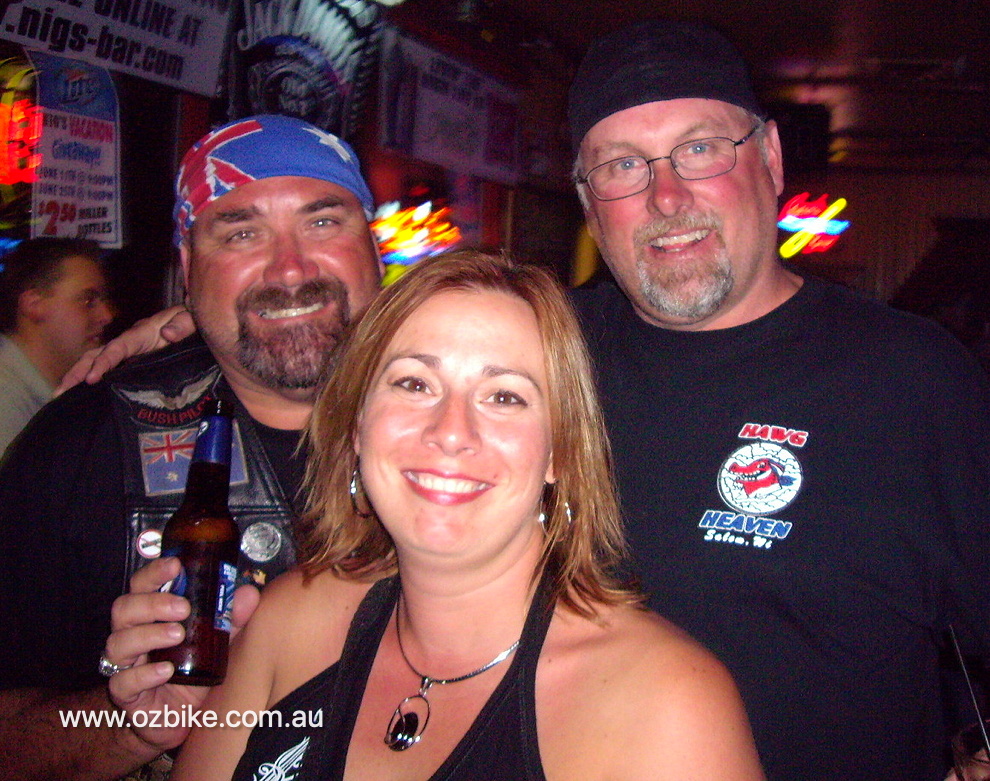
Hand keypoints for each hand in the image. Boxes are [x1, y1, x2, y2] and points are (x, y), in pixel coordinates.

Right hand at [56, 305, 194, 393]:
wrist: (189, 322)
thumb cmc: (188, 320)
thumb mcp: (189, 319)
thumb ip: (182, 325)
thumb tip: (168, 333)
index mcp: (140, 334)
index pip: (117, 348)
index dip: (103, 362)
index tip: (93, 378)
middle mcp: (127, 342)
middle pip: (95, 355)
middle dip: (77, 372)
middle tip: (61, 392)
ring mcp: (126, 352)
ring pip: (94, 361)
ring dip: (76, 376)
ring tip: (60, 395)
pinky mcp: (129, 360)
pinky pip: (106, 369)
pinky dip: (89, 378)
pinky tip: (80, 394)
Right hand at [104, 557, 259, 751]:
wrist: (180, 720)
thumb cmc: (194, 673)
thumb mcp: (218, 643)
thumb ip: (231, 618)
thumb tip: (247, 593)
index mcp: (152, 616)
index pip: (142, 586)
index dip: (154, 573)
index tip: (175, 565)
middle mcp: (133, 635)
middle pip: (124, 608)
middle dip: (152, 603)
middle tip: (182, 607)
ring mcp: (126, 665)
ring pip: (119, 642)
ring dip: (149, 634)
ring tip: (177, 634)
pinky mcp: (126, 695)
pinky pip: (123, 682)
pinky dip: (144, 674)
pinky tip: (166, 671)